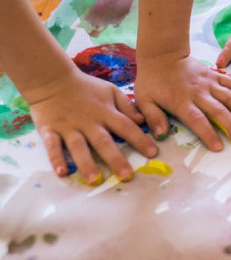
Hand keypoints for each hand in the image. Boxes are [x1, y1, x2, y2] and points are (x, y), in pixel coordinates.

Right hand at [28, 69, 157, 184]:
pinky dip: (56, 159)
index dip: (140, 140)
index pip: (126, 127)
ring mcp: (68, 127)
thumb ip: (127, 106)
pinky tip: (62, 172)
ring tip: (95, 180)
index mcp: (106, 113)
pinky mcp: (49, 130)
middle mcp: (89, 122)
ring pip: (79, 147)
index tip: (153, 153)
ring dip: (87, 164)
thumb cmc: (86, 88)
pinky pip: (52, 146)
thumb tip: (143, 121)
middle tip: (126, 175)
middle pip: (103, 142)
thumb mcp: (110, 91)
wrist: (51, 79)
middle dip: (115, 159)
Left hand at [134, 53, 230, 150]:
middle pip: (219, 110)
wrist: (162, 54)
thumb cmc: (152, 80)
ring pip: (230, 97)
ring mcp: (209, 83)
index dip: (208, 133)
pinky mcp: (215, 75)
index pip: (197, 120)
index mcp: (181, 101)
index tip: (219, 147)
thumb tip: (160, 136)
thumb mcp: (144, 100)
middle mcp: (199, 92)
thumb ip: (153, 118)